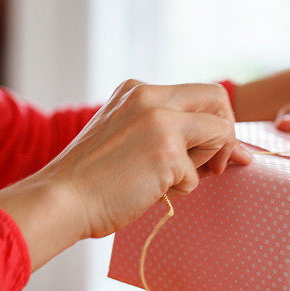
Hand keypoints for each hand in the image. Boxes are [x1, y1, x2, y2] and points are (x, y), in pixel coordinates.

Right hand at [0, 80, 251, 269]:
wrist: (62, 200)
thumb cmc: (94, 179)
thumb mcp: (128, 135)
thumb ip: (167, 130)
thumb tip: (227, 145)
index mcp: (138, 90)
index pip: (198, 93)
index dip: (216, 120)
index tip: (218, 149)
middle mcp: (150, 97)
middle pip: (218, 98)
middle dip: (227, 132)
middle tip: (217, 165)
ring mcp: (160, 122)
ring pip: (219, 133)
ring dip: (204, 164)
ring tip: (166, 179)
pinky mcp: (167, 152)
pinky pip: (197, 175)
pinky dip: (180, 190)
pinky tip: (149, 191)